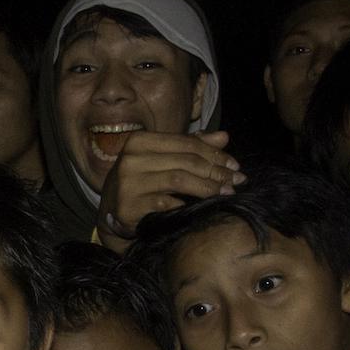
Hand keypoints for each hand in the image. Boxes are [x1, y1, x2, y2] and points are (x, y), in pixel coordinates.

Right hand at [99, 130, 239, 248]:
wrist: (112, 213)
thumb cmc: (142, 182)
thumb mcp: (163, 160)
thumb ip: (191, 147)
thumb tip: (224, 137)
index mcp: (139, 141)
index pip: (186, 143)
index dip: (214, 154)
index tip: (235, 165)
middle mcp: (130, 158)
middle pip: (185, 161)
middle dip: (216, 171)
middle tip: (237, 181)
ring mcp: (127, 182)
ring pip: (179, 179)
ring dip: (208, 187)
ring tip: (226, 193)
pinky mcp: (128, 206)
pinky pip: (166, 203)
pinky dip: (186, 204)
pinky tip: (201, 207)